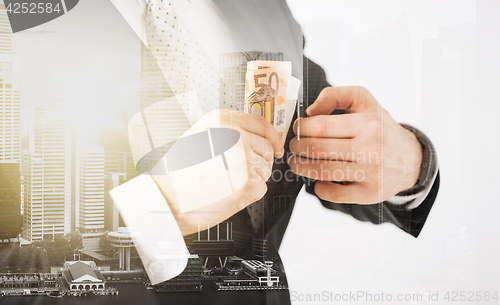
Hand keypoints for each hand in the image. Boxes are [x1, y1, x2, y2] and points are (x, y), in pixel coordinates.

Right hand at [151, 109, 283, 235]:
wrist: (165, 198)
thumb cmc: (177, 173)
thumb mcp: (199, 137)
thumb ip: (227, 133)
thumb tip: (254, 138)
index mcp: (222, 120)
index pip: (261, 124)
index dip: (273, 138)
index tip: (276, 147)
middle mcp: (234, 136)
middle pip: (266, 149)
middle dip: (259, 162)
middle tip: (239, 173)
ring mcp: (243, 159)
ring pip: (265, 170)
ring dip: (252, 179)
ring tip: (226, 183)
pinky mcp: (247, 183)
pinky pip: (261, 188)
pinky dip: (248, 194)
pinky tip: (228, 193)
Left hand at [289, 86, 421, 203]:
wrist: (410, 159)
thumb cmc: (379, 127)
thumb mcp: (364, 101)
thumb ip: (335, 96)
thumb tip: (309, 111)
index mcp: (367, 123)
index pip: (321, 126)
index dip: (301, 128)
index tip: (297, 128)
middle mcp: (370, 148)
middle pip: (317, 149)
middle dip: (296, 148)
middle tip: (293, 146)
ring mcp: (370, 172)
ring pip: (322, 172)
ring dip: (300, 167)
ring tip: (296, 162)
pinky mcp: (369, 193)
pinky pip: (334, 194)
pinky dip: (319, 188)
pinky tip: (317, 179)